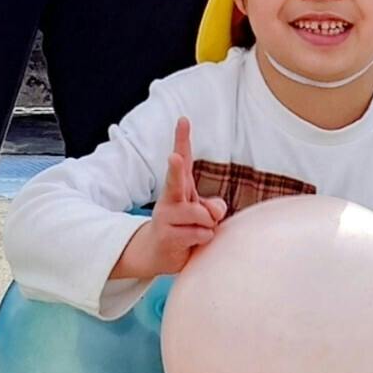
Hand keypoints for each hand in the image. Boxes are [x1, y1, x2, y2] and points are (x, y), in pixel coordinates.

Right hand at [109, 120, 230, 285]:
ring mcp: (166, 216)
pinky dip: (203, 239)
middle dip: (176, 168)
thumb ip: (213, 207)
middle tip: (174, 157)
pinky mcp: (168, 236)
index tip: (183, 120)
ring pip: (202, 216)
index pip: (183, 159)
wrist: (157, 252)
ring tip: (195, 230)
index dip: (182, 139)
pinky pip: (201, 234)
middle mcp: (170, 197)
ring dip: (208, 226)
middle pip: (176, 179)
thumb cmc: (184, 226)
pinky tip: (190, 242)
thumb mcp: (202, 213)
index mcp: (180, 185)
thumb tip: (215, 213)